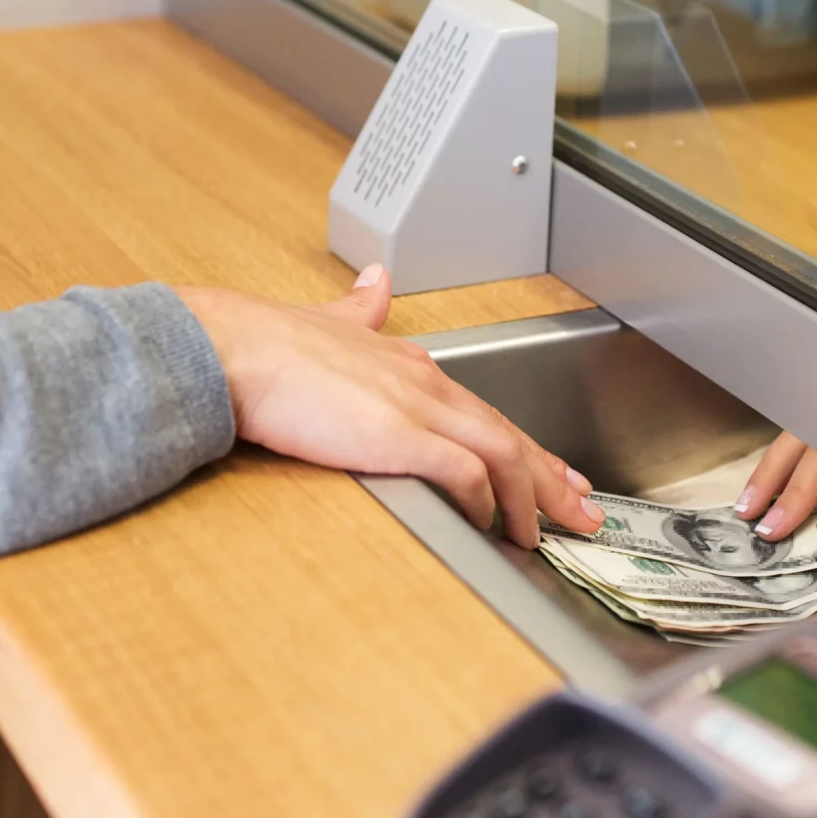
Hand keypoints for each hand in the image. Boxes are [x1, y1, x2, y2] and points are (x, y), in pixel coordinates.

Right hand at [176, 266, 601, 548]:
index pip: (486, 411)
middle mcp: (425, 383)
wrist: (232, 349)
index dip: (526, 446)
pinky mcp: (398, 436)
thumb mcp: (328, 319)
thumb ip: (359, 309)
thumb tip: (376, 283)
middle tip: (583, 513)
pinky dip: (484, 499)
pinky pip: (463, 471)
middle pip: (509, 434)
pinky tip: (489, 522)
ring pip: (501, 453)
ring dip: (528, 498)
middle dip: (552, 479)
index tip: (556, 474)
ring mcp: (416, 408)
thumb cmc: (266, 344)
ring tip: (539, 535)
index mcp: (411, 364)